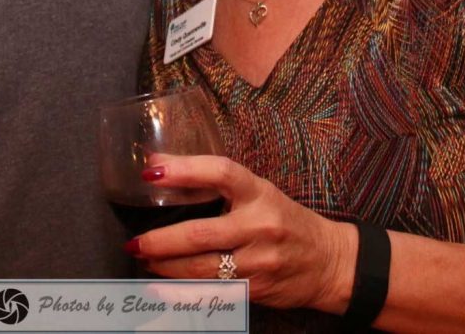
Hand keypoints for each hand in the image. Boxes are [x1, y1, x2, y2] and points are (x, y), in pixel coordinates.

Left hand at [126, 154, 354, 312]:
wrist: (330, 263)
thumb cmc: (286, 219)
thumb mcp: (259, 192)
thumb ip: (218, 183)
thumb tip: (162, 168)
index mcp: (259, 192)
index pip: (220, 172)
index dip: (184, 169)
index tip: (151, 170)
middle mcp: (260, 226)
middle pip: (201, 233)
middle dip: (161, 240)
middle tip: (134, 241)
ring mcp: (259, 262)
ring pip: (202, 269)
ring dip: (165, 267)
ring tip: (143, 259)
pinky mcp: (256, 291)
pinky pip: (212, 294)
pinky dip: (182, 294)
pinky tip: (160, 291)